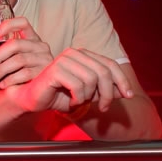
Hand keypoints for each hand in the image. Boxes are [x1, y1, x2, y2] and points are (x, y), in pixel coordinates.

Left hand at [0, 17, 53, 87]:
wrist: (44, 91)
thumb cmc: (25, 72)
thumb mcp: (10, 60)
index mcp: (32, 38)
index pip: (23, 23)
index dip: (8, 25)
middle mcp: (40, 46)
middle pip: (15, 44)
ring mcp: (45, 58)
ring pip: (18, 60)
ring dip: (1, 70)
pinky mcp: (45, 72)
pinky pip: (25, 74)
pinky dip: (10, 80)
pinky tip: (3, 84)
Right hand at [15, 48, 132, 113]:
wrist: (33, 100)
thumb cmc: (58, 96)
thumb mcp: (88, 94)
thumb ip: (105, 90)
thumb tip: (126, 91)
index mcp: (82, 55)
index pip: (110, 64)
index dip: (122, 80)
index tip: (128, 95)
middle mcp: (74, 53)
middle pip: (103, 72)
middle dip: (107, 93)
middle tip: (103, 107)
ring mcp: (64, 60)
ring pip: (92, 79)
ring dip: (89, 97)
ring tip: (79, 102)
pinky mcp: (56, 70)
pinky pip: (78, 86)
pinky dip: (78, 99)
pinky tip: (71, 101)